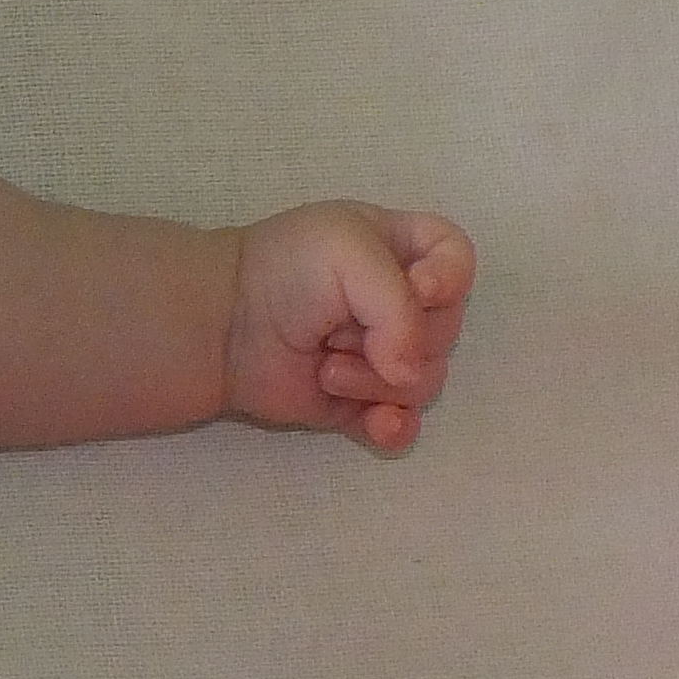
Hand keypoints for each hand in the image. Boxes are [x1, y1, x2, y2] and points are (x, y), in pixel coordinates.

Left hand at [224, 203, 474, 452]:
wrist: (220, 327)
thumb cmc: (284, 271)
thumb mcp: (349, 253)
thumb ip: (402, 308)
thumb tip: (410, 375)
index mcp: (398, 250)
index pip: (458, 260)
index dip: (450, 278)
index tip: (418, 288)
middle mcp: (398, 302)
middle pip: (447, 329)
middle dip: (401, 337)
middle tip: (340, 330)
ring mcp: (381, 355)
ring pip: (424, 381)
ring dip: (377, 381)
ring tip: (326, 368)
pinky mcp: (359, 402)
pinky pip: (400, 423)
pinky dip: (394, 428)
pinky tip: (379, 425)